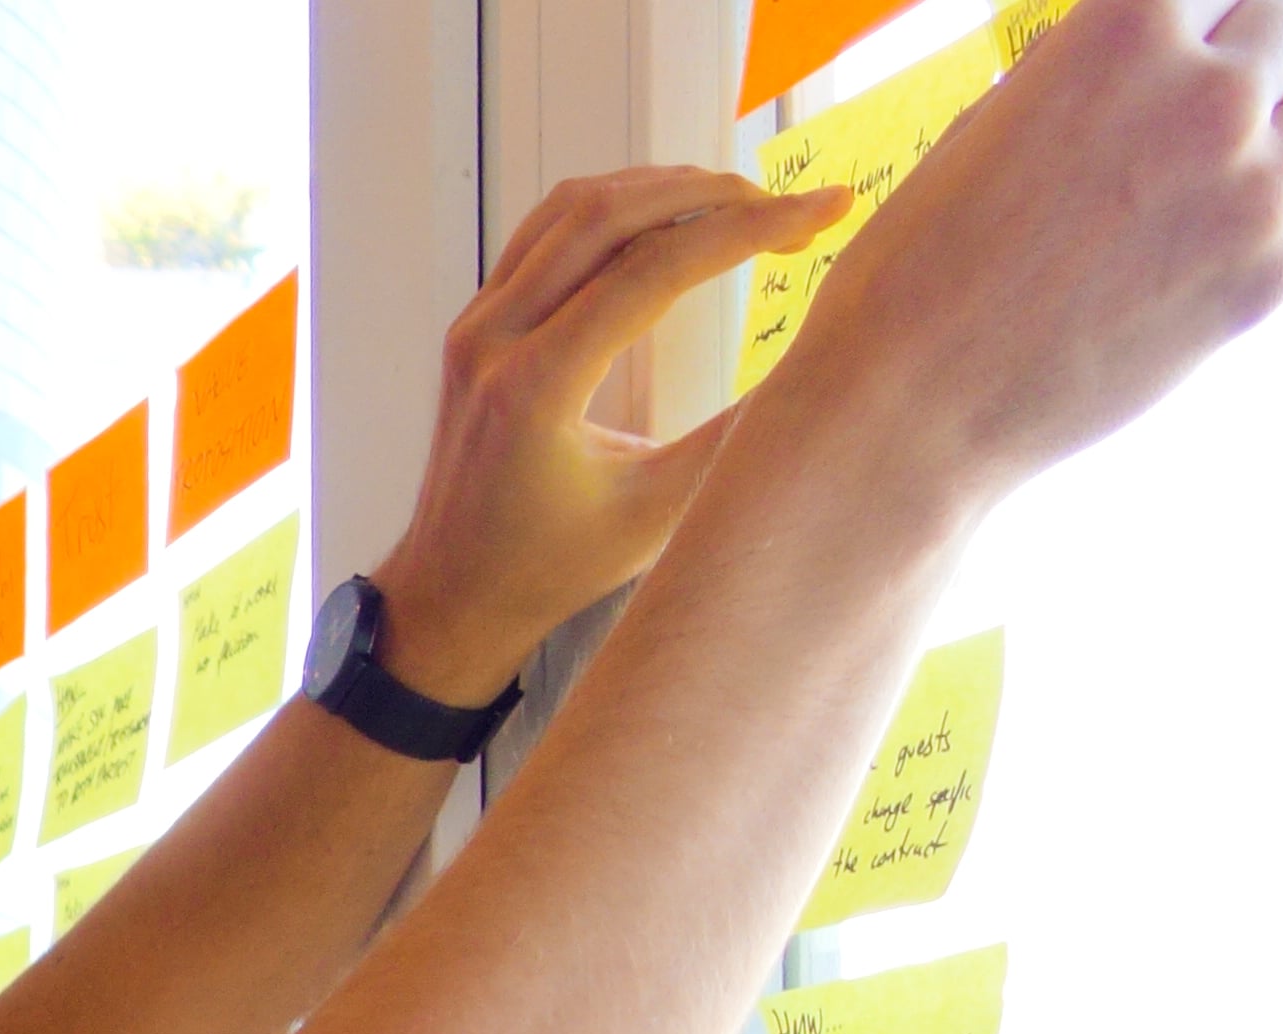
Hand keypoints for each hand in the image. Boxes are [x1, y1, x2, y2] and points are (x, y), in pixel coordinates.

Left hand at [368, 168, 853, 703]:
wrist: (451, 593)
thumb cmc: (550, 568)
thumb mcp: (658, 514)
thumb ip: (736, 440)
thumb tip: (830, 368)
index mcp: (534, 387)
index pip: (654, 269)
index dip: (750, 228)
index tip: (825, 209)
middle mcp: (491, 340)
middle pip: (608, 216)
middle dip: (712, 196)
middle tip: (789, 206)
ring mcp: (475, 325)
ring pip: (571, 211)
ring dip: (661, 190)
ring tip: (742, 202)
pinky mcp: (476, 323)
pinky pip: (544, 235)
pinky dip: (613, 210)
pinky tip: (672, 217)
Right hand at [770, 0, 1282, 505]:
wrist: (908, 409)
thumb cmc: (919, 269)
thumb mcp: (989, 124)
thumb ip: (1086, 75)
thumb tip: (1150, 60)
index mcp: (1123, 31)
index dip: (1185, 18)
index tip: (1177, 43)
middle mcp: (1208, 91)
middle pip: (1282, 22)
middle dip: (1239, 54)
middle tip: (1192, 101)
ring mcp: (1254, 185)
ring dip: (1277, 122)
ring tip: (1220, 162)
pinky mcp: (1272, 272)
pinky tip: (1235, 215)